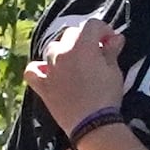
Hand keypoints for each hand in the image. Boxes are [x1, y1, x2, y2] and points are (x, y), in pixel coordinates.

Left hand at [28, 12, 125, 135]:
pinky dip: (39, 69)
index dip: (104, 30)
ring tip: (75, 62)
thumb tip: (116, 38)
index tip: (111, 41)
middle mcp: (63, 53)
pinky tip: (47, 72)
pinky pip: (33, 71)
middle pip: (72, 34)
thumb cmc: (107, 96)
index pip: (92, 25)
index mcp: (83, 46)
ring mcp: (50, 69)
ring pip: (53, 49)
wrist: (92, 124)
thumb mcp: (114, 71)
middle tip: (97, 52)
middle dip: (85, 39)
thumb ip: (111, 51)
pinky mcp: (43, 86)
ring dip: (64, 50)